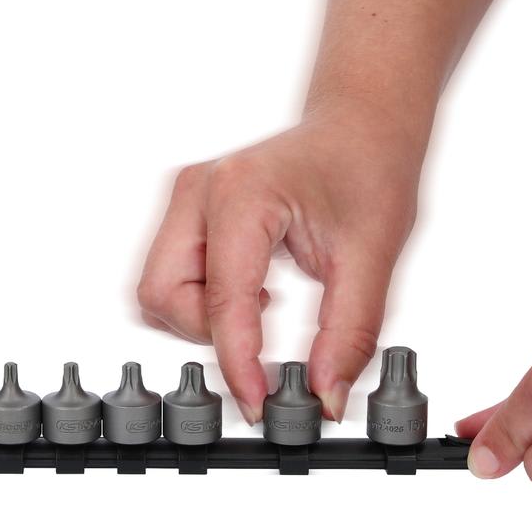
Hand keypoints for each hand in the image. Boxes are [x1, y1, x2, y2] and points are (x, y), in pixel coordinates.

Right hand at [137, 109, 421, 421]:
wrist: (361, 129)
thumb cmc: (367, 168)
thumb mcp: (372, 256)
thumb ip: (348, 332)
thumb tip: (325, 393)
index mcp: (242, 193)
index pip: (223, 300)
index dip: (239, 363)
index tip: (259, 402)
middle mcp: (199, 191)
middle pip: (162, 295)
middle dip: (208, 332)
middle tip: (264, 339)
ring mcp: (186, 199)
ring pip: (159, 290)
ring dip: (203, 317)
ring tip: (264, 305)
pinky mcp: (188, 213)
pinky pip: (170, 278)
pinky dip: (204, 302)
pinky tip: (252, 291)